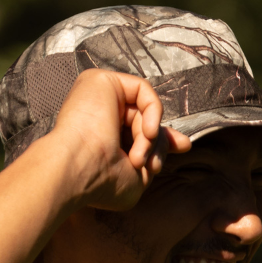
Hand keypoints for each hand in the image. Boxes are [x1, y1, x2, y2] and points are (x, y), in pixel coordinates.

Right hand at [49, 69, 191, 210]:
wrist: (77, 171)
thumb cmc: (101, 182)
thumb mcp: (138, 175)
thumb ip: (157, 156)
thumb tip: (184, 143)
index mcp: (101, 136)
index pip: (139, 129)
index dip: (162, 139)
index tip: (182, 147)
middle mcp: (98, 114)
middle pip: (144, 119)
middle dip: (158, 142)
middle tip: (152, 166)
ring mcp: (98, 95)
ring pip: (144, 109)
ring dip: (152, 138)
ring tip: (138, 159)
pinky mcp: (101, 80)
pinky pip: (143, 91)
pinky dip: (153, 112)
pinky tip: (147, 133)